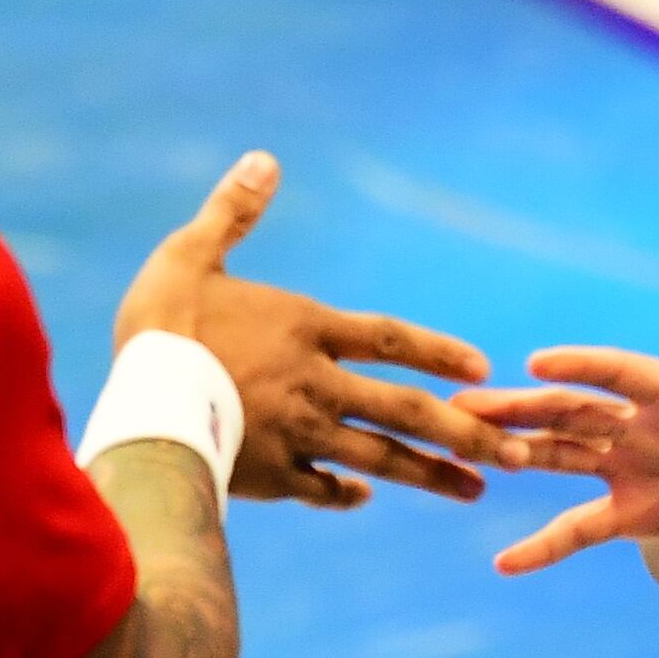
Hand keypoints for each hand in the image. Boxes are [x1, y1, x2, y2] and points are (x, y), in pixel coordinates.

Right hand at [114, 153, 523, 507]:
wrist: (138, 406)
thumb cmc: (160, 325)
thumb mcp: (190, 253)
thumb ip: (232, 212)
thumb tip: (264, 159)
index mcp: (305, 329)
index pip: (389, 339)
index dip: (438, 352)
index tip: (483, 370)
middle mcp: (316, 385)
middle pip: (407, 410)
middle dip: (467, 433)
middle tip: (520, 456)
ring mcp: (299, 435)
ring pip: (381, 458)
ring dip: (432, 475)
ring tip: (477, 491)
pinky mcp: (271, 476)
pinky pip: (321, 489)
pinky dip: (346, 494)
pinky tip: (365, 498)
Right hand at [456, 342, 658, 579]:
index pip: (620, 374)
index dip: (582, 367)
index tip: (536, 362)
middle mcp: (635, 425)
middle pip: (569, 410)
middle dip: (520, 406)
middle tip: (464, 399)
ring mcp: (623, 468)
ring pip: (558, 455)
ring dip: (515, 451)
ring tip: (462, 446)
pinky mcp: (625, 514)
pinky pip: (576, 530)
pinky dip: (542, 548)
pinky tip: (504, 565)